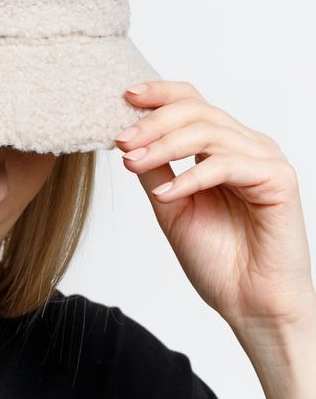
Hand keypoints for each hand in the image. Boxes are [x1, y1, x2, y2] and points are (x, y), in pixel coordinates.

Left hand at [114, 79, 314, 335]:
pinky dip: (189, 177)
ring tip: (133, 163)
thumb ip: (154, 169)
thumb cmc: (217, 259)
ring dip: (163, 146)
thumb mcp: (170, 206)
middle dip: (153, 122)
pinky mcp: (278, 180)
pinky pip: (226, 165)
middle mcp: (246, 145)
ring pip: (208, 132)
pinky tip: (166, 193)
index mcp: (223, 146)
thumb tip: (126, 138)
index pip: (191, 102)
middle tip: (122, 140)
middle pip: (197, 110)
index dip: (159, 94)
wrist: (249, 304)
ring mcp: (265, 159)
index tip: (124, 97)